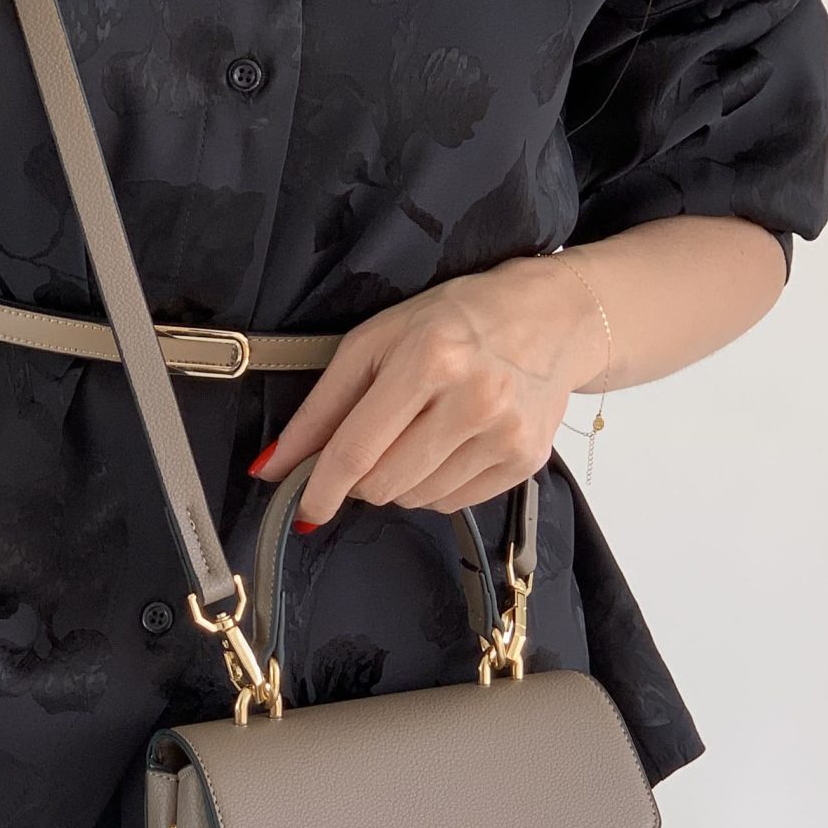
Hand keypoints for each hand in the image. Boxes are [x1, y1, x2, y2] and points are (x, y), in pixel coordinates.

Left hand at [254, 257, 605, 528]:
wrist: (552, 317)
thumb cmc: (455, 320)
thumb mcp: (376, 341)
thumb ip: (322, 406)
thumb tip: (275, 465)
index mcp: (428, 360)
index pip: (356, 449)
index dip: (320, 488)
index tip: (303, 509)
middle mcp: (473, 400)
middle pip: (383, 484)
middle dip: (360, 479)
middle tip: (371, 445)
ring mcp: (505, 435)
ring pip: (416, 500)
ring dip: (399, 481)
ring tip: (417, 434)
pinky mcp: (526, 461)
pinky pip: (452, 504)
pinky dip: (434, 486)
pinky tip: (448, 445)